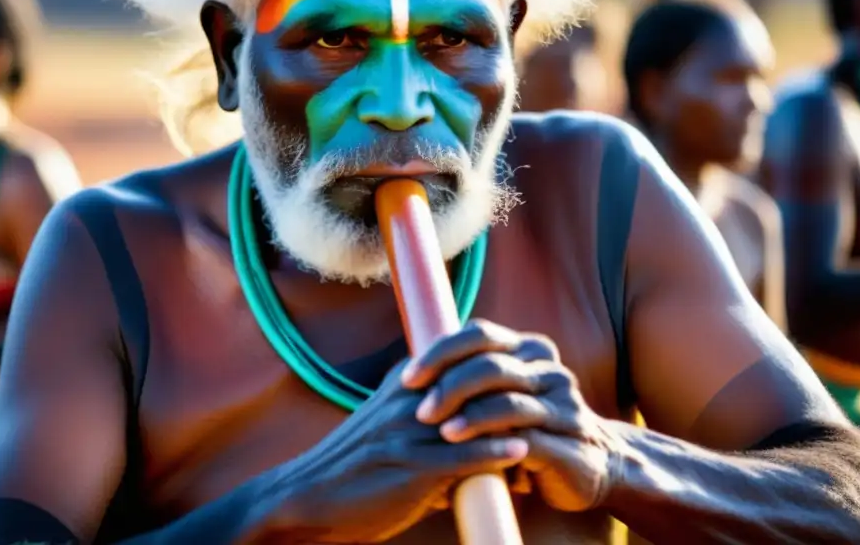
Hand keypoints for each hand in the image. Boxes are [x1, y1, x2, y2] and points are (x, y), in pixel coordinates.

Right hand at [271, 362, 528, 542]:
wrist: (309, 498)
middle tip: (550, 407)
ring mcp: (410, 429)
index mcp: (406, 382)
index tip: (533, 381)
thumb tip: (475, 446)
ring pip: (477, 416)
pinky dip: (494, 453)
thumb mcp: (392, 430)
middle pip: (478, 381)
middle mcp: (410, 397)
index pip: (465, 360)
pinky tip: (520, 454)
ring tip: (547, 433)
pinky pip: (463, 455)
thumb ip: (433, 427)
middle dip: (516, 393)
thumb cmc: (356, 470)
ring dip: (514, 425)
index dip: (502, 369)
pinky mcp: (411, 465)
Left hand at [402, 319, 620, 512]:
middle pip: (491, 364)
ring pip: (509, 401)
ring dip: (470, 417)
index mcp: (529, 349)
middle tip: (420, 413)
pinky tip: (472, 454)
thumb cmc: (528, 428)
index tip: (408, 379)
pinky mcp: (572, 442)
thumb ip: (468, 378)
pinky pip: (530, 438)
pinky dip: (496, 444)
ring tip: (441, 432)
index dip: (440, 353)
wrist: (591, 466)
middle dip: (449, 386)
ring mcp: (565, 404)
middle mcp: (550, 369)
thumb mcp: (500, 396)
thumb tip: (406, 369)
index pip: (479, 334)